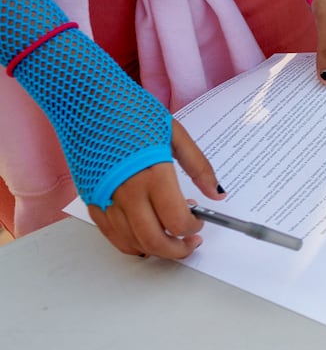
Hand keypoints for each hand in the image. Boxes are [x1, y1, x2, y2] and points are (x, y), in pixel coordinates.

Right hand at [86, 120, 219, 258]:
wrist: (84, 99)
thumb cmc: (131, 110)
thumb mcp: (174, 133)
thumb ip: (198, 166)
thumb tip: (217, 194)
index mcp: (152, 174)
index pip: (176, 220)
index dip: (193, 229)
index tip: (200, 223)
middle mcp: (125, 192)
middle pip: (154, 241)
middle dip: (177, 250)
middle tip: (190, 243)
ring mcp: (103, 199)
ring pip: (130, 243)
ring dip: (154, 249)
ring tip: (170, 238)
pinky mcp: (88, 199)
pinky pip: (110, 233)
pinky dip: (130, 241)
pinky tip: (145, 234)